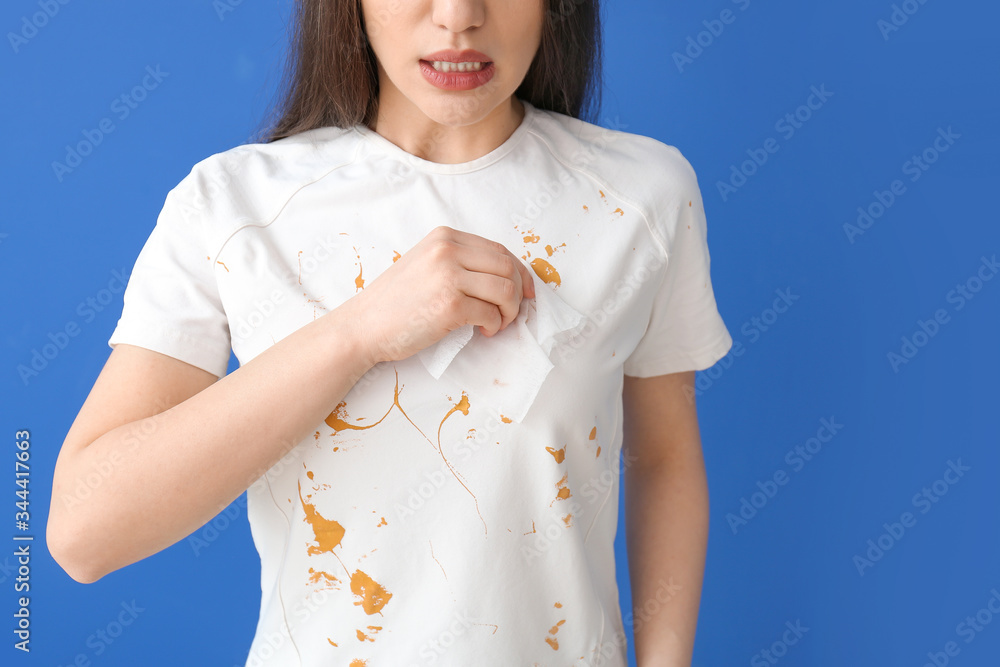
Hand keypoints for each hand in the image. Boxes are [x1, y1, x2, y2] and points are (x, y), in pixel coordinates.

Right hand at [346, 225, 536, 364]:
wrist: (363, 326)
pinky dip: (495, 325)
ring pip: (505, 290)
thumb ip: (460, 262)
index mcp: (444, 237)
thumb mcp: (426, 264)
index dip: (520, 272)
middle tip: (511, 312)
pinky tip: (483, 331)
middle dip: (519, 292)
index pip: (499, 249)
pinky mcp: (450, 305)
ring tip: (497, 323)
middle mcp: (447, 250)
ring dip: (510, 311)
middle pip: (507, 267)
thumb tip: (506, 278)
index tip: (527, 291)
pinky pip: (491, 313)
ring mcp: (448, 276)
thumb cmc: (395, 302)